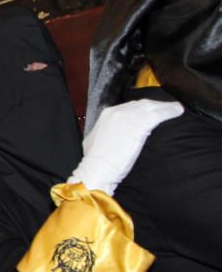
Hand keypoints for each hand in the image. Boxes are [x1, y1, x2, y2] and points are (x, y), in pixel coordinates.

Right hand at [69, 99, 183, 194]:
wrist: (97, 167)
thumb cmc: (95, 160)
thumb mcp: (95, 141)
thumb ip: (105, 133)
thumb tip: (112, 136)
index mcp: (106, 115)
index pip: (129, 106)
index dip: (141, 108)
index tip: (150, 110)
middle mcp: (117, 111)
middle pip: (141, 104)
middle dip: (154, 105)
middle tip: (165, 108)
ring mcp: (128, 116)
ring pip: (151, 106)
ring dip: (164, 107)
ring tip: (175, 108)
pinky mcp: (139, 124)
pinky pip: (158, 114)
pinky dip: (169, 112)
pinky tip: (176, 112)